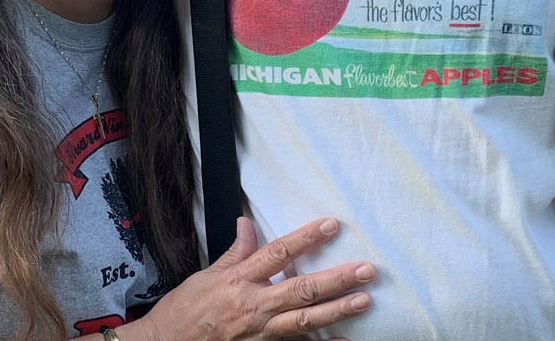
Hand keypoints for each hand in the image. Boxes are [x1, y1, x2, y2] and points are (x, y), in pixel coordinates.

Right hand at [140, 217, 374, 339]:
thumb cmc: (188, 309)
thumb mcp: (207, 274)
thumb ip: (234, 252)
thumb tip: (247, 225)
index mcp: (240, 280)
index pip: (279, 252)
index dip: (306, 238)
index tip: (331, 226)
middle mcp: (255, 305)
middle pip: (303, 289)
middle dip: (337, 279)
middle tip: (366, 270)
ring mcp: (263, 331)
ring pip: (308, 320)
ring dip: (339, 310)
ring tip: (365, 300)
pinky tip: (348, 340)